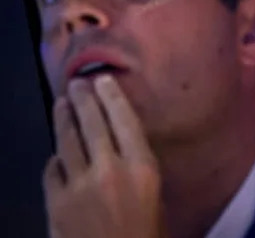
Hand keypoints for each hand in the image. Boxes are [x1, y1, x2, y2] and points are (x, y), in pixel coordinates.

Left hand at [44, 75, 164, 237]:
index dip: (111, 96)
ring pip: (66, 141)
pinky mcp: (57, 204)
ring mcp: (79, 187)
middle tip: (78, 83)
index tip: (103, 80)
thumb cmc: (146, 236)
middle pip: (92, 123)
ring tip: (62, 104)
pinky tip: (57, 153)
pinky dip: (55, 159)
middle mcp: (110, 170)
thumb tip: (117, 146)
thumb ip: (136, 168)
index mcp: (142, 168)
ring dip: (63, 119)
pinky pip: (52, 170)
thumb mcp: (155, 196)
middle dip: (83, 99)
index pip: (123, 119)